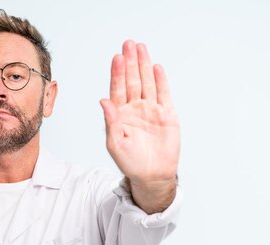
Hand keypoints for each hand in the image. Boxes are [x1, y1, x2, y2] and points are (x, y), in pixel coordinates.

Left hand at [99, 40, 179, 185]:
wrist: (152, 175)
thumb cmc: (130, 162)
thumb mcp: (115, 143)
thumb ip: (110, 122)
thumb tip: (103, 100)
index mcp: (120, 114)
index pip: (117, 88)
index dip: (117, 73)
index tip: (117, 57)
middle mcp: (134, 108)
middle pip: (132, 80)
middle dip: (130, 62)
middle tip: (128, 43)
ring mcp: (151, 110)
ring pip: (147, 83)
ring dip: (144, 66)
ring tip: (141, 48)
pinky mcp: (167, 115)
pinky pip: (163, 94)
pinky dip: (160, 80)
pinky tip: (156, 67)